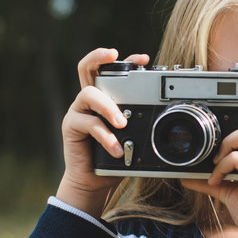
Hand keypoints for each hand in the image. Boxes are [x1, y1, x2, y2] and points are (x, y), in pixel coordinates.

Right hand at [57, 48, 149, 216]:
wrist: (96, 181)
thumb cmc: (117, 156)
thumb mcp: (134, 136)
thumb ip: (141, 122)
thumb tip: (166, 115)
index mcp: (106, 97)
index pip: (112, 71)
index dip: (126, 60)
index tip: (144, 59)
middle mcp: (90, 100)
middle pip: (87, 68)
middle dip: (99, 56)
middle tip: (114, 55)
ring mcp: (79, 111)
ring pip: (89, 94)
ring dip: (108, 107)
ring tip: (122, 123)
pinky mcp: (71, 127)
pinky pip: (89, 124)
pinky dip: (105, 137)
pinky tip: (116, 149)